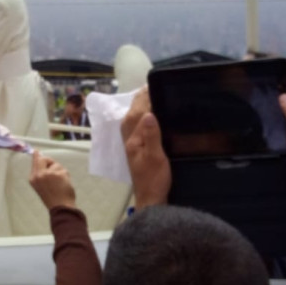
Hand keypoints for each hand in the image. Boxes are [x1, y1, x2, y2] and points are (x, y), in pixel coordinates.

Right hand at [29, 151, 75, 209]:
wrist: (60, 207)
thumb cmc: (53, 198)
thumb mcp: (41, 186)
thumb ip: (41, 174)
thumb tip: (43, 161)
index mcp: (33, 178)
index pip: (35, 163)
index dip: (37, 156)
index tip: (36, 151)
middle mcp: (38, 175)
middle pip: (44, 159)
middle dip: (50, 162)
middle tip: (55, 171)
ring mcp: (47, 174)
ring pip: (55, 164)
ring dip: (60, 171)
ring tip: (60, 183)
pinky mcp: (57, 174)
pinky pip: (63, 169)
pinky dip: (66, 176)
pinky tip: (64, 184)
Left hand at [121, 89, 170, 207]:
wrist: (151, 199)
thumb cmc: (154, 180)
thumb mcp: (156, 157)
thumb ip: (151, 135)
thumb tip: (148, 113)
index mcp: (133, 139)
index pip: (137, 112)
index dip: (144, 98)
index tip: (150, 85)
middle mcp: (129, 139)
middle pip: (132, 114)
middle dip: (140, 99)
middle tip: (150, 86)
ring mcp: (132, 145)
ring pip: (132, 120)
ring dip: (139, 107)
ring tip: (148, 96)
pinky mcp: (137, 150)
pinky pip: (136, 127)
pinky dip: (141, 117)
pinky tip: (147, 116)